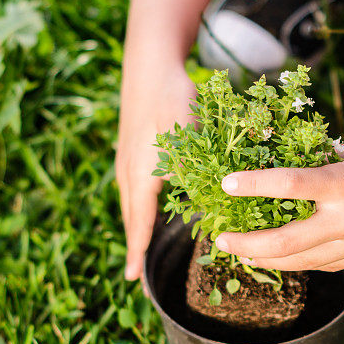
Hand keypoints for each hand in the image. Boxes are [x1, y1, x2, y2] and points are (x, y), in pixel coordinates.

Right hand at [117, 63, 195, 279]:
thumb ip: (200, 166)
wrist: (151, 65)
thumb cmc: (174, 97)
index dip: (137, 248)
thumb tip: (215, 197)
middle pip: (130, 216)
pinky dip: (137, 207)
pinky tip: (148, 210)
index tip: (132, 278)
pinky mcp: (132, 151)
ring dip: (135, 226)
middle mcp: (130, 171)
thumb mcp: (191, 132)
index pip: (138, 220)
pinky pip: (133, 189)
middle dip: (133, 244)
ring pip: (131, 203)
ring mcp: (128, 160)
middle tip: (133, 274)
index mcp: (142, 172)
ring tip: (139, 248)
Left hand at [215, 134, 343, 271]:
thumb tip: (285, 168)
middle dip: (244, 245)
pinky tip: (279, 255)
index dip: (251, 185)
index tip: (225, 184)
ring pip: (299, 262)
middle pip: (283, 244)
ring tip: (241, 250)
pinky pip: (322, 264)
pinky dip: (297, 260)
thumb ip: (320, 163)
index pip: (288, 186)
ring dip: (265, 259)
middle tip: (220, 239)